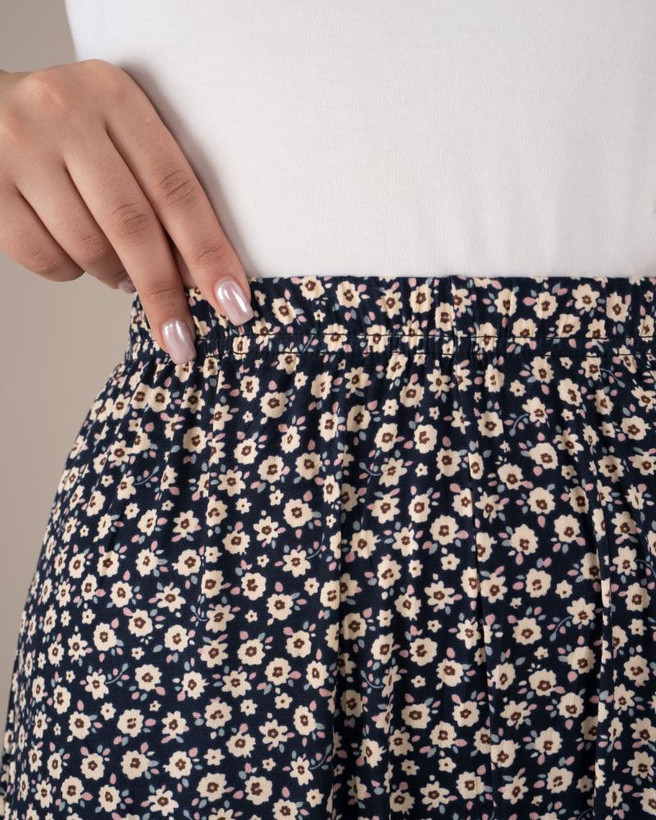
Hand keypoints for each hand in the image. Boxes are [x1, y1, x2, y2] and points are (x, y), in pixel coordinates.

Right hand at [0, 60, 254, 363]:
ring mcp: (20, 148)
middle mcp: (67, 113)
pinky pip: (43, 257)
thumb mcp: (118, 134)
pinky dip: (68, 273)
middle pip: (133, 225)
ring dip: (114, 277)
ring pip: (87, 246)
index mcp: (116, 96)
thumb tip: (201, 277)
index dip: (208, 253)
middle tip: (184, 340)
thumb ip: (158, 188)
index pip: (176, 188)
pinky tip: (76, 258)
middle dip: (165, 292)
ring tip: (122, 276)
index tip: (234, 303)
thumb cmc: (69, 132)